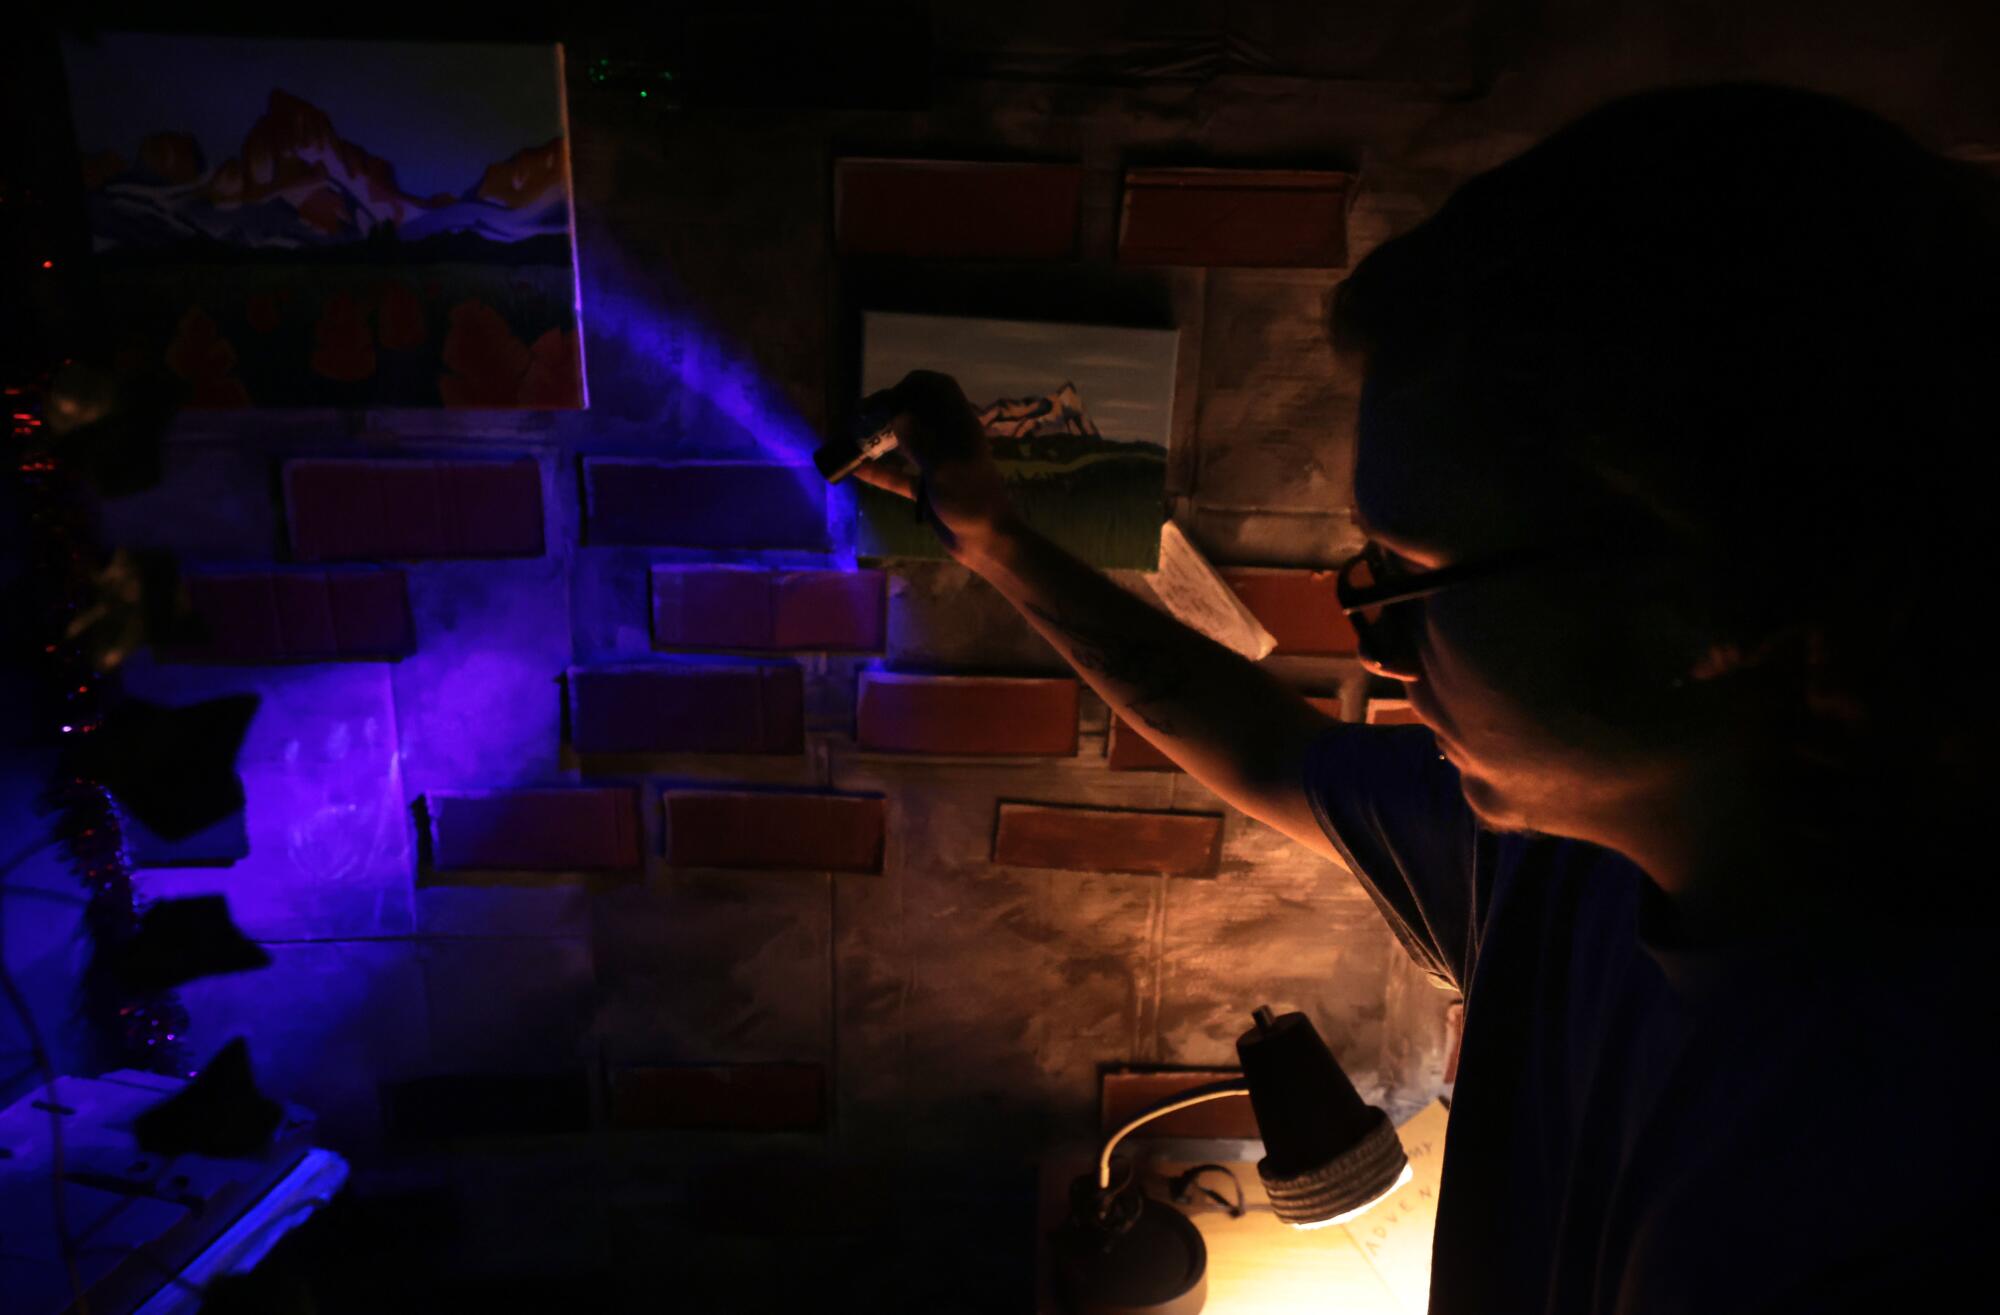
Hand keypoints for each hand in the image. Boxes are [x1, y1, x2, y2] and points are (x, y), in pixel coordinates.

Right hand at [851, 370, 1016, 563]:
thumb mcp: (945, 469)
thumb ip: (920, 441)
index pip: (939, 388)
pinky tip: (855, 469)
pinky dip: (880, 470)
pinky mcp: (928, 487)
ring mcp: (938, 462)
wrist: (986, 542)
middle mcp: (949, 439)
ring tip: (853, 436)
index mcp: (960, 426)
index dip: (914, 384)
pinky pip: (900, 474)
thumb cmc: (971, 501)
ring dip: (881, 437)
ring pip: (906, 440)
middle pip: (918, 411)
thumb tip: (896, 413)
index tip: (889, 397)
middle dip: (889, 409)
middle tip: (861, 415)